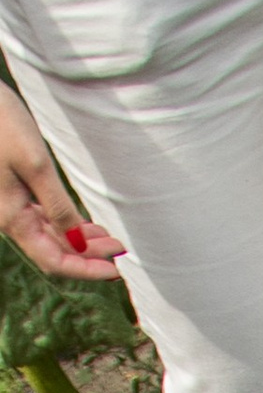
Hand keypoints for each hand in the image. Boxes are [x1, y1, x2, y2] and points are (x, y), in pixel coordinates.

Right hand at [0, 92, 126, 280]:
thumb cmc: (1, 122)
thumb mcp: (36, 165)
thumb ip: (58, 208)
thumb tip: (79, 245)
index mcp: (12, 218)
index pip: (54, 261)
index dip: (86, 269)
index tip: (115, 269)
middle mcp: (8, 218)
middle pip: (54, 250)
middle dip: (88, 254)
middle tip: (120, 248)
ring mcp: (9, 205)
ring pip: (49, 236)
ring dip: (80, 241)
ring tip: (108, 238)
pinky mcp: (11, 190)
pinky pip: (41, 218)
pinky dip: (66, 224)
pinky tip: (85, 224)